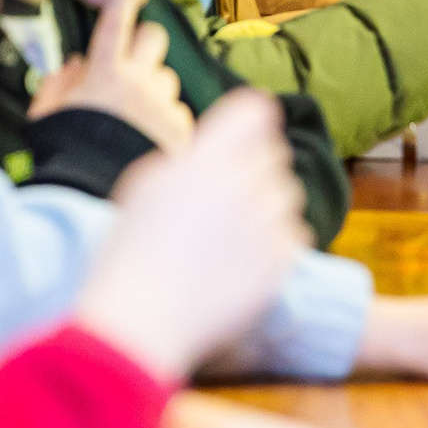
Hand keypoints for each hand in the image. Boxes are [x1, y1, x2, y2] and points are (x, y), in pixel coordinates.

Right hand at [28, 0, 192, 151]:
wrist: (92, 197)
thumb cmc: (64, 154)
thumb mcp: (46, 116)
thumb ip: (59, 84)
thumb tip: (76, 64)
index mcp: (104, 73)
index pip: (114, 22)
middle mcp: (139, 82)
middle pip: (155, 37)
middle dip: (145, 45)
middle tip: (133, 66)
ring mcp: (164, 105)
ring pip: (168, 80)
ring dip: (155, 92)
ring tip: (135, 122)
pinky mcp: (183, 130)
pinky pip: (180, 114)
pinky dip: (167, 125)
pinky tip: (148, 145)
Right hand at [73, 92, 306, 383]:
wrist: (142, 318)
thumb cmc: (132, 250)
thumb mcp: (148, 183)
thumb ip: (195, 155)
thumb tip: (225, 145)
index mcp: (205, 158)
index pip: (255, 109)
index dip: (250, 120)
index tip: (243, 136)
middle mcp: (243, 183)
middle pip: (275, 153)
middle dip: (256, 167)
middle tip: (227, 196)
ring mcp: (267, 223)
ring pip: (289, 194)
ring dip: (268, 205)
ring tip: (231, 235)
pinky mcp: (282, 261)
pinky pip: (296, 233)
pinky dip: (275, 243)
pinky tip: (241, 261)